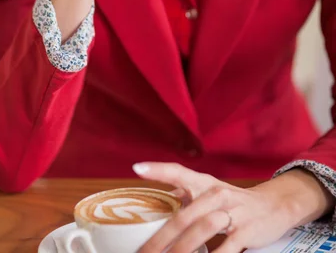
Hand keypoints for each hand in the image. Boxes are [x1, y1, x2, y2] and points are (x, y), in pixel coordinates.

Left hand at [134, 163, 308, 252]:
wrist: (276, 204)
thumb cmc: (236, 199)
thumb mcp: (211, 190)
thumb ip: (188, 193)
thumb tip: (165, 198)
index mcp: (204, 183)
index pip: (178, 172)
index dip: (158, 170)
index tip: (137, 168)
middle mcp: (216, 194)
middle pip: (183, 216)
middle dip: (160, 239)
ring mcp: (231, 213)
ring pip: (201, 233)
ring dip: (181, 251)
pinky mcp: (246, 232)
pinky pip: (226, 248)